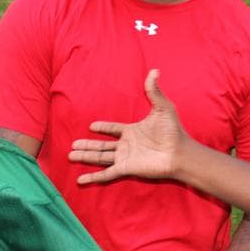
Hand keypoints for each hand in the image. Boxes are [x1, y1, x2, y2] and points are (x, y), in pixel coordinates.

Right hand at [69, 70, 185, 184]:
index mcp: (132, 131)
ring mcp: (125, 157)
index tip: (92, 125)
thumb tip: (154, 70)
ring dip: (85, 156)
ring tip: (70, 155)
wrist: (179, 152)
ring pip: (100, 157)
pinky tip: (81, 180)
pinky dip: (93, 177)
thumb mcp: (162, 107)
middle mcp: (126, 145)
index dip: (103, 127)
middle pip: (102, 145)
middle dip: (87, 145)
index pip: (114, 129)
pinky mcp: (126, 168)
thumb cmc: (173, 131)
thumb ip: (154, 91)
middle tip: (72, 144)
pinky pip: (106, 173)